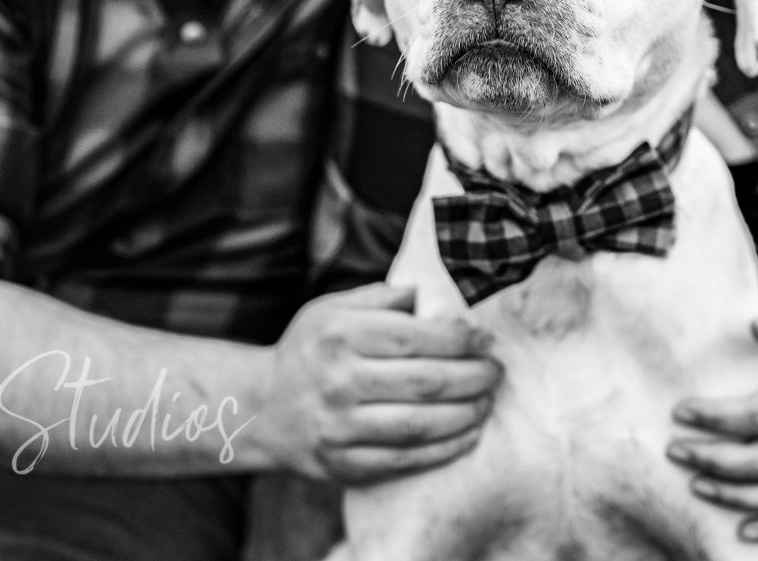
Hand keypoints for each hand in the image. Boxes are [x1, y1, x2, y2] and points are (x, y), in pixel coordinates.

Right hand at [260, 283, 502, 484]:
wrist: (261, 410)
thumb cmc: (310, 350)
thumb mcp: (332, 309)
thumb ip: (383, 297)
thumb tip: (435, 293)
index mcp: (339, 333)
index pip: (415, 336)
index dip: (461, 339)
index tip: (486, 340)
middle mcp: (338, 379)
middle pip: (426, 381)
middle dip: (474, 377)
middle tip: (496, 372)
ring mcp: (339, 427)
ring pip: (421, 424)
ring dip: (467, 414)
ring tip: (487, 401)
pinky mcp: (343, 463)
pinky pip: (406, 459)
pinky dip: (445, 448)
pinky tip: (468, 433)